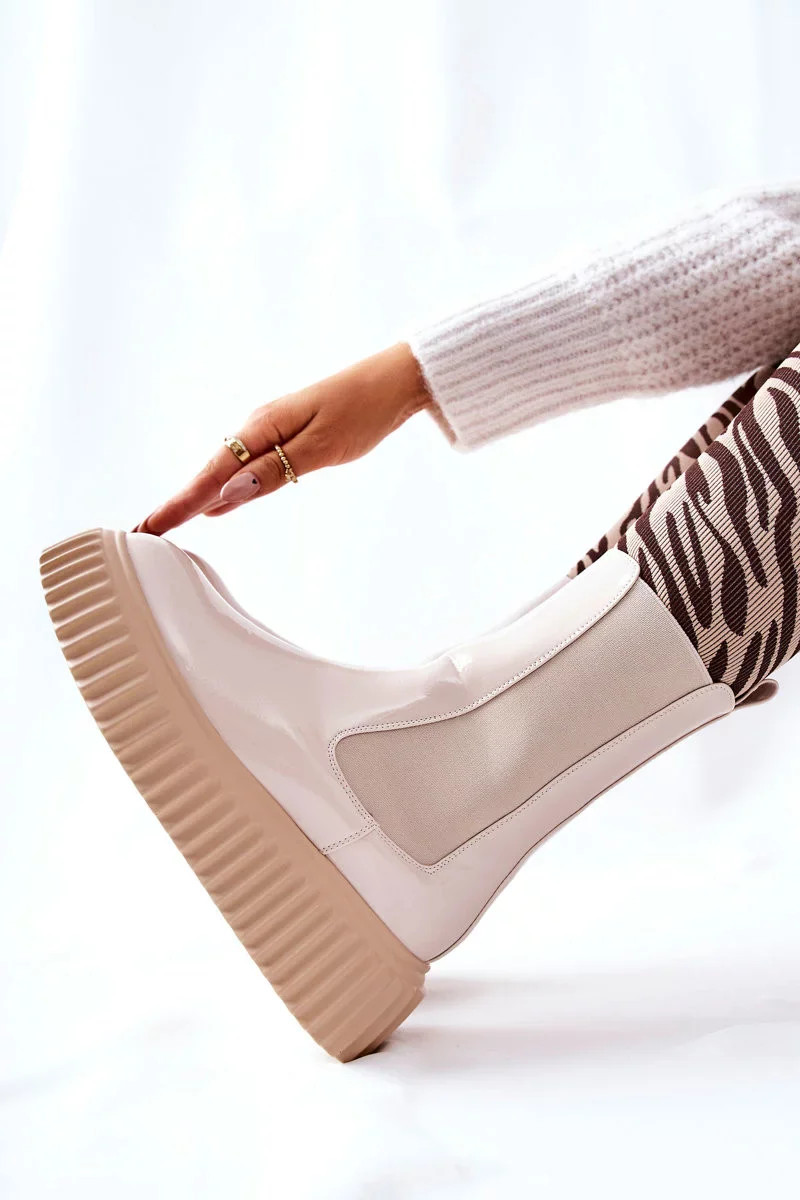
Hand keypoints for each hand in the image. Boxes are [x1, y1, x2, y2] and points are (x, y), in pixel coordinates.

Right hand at [132, 341, 431, 535]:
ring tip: (169, 521)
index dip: (180, 503)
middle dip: (178, 502)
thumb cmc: (364, 412)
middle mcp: (259, 425)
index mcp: (262, 428)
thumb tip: (226, 495)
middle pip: (210, 471)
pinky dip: (224, 485)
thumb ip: (273, 473)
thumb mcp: (321, 449)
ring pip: (226, 468)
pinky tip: (216, 501)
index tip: (151, 527)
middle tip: (146, 531)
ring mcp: (271, 428)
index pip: (212, 474)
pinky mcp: (285, 432)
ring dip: (197, 495)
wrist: (395, 379)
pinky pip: (245, 463)